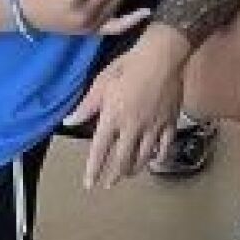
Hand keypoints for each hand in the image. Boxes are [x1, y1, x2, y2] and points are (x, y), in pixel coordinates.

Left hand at [64, 28, 187, 189]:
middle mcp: (132, 127)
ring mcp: (153, 126)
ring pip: (143, 157)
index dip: (93, 170)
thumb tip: (69, 122)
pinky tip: (154, 160)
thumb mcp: (102, 82)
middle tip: (109, 184)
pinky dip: (158, 157)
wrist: (163, 55)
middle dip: (114, 175)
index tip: (89, 184)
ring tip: (129, 174)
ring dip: (134, 169)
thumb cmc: (129, 65)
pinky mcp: (170, 122)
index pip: (100, 151)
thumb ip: (86, 106)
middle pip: (122, 160)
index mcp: (113, 117)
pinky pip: (164, 146)